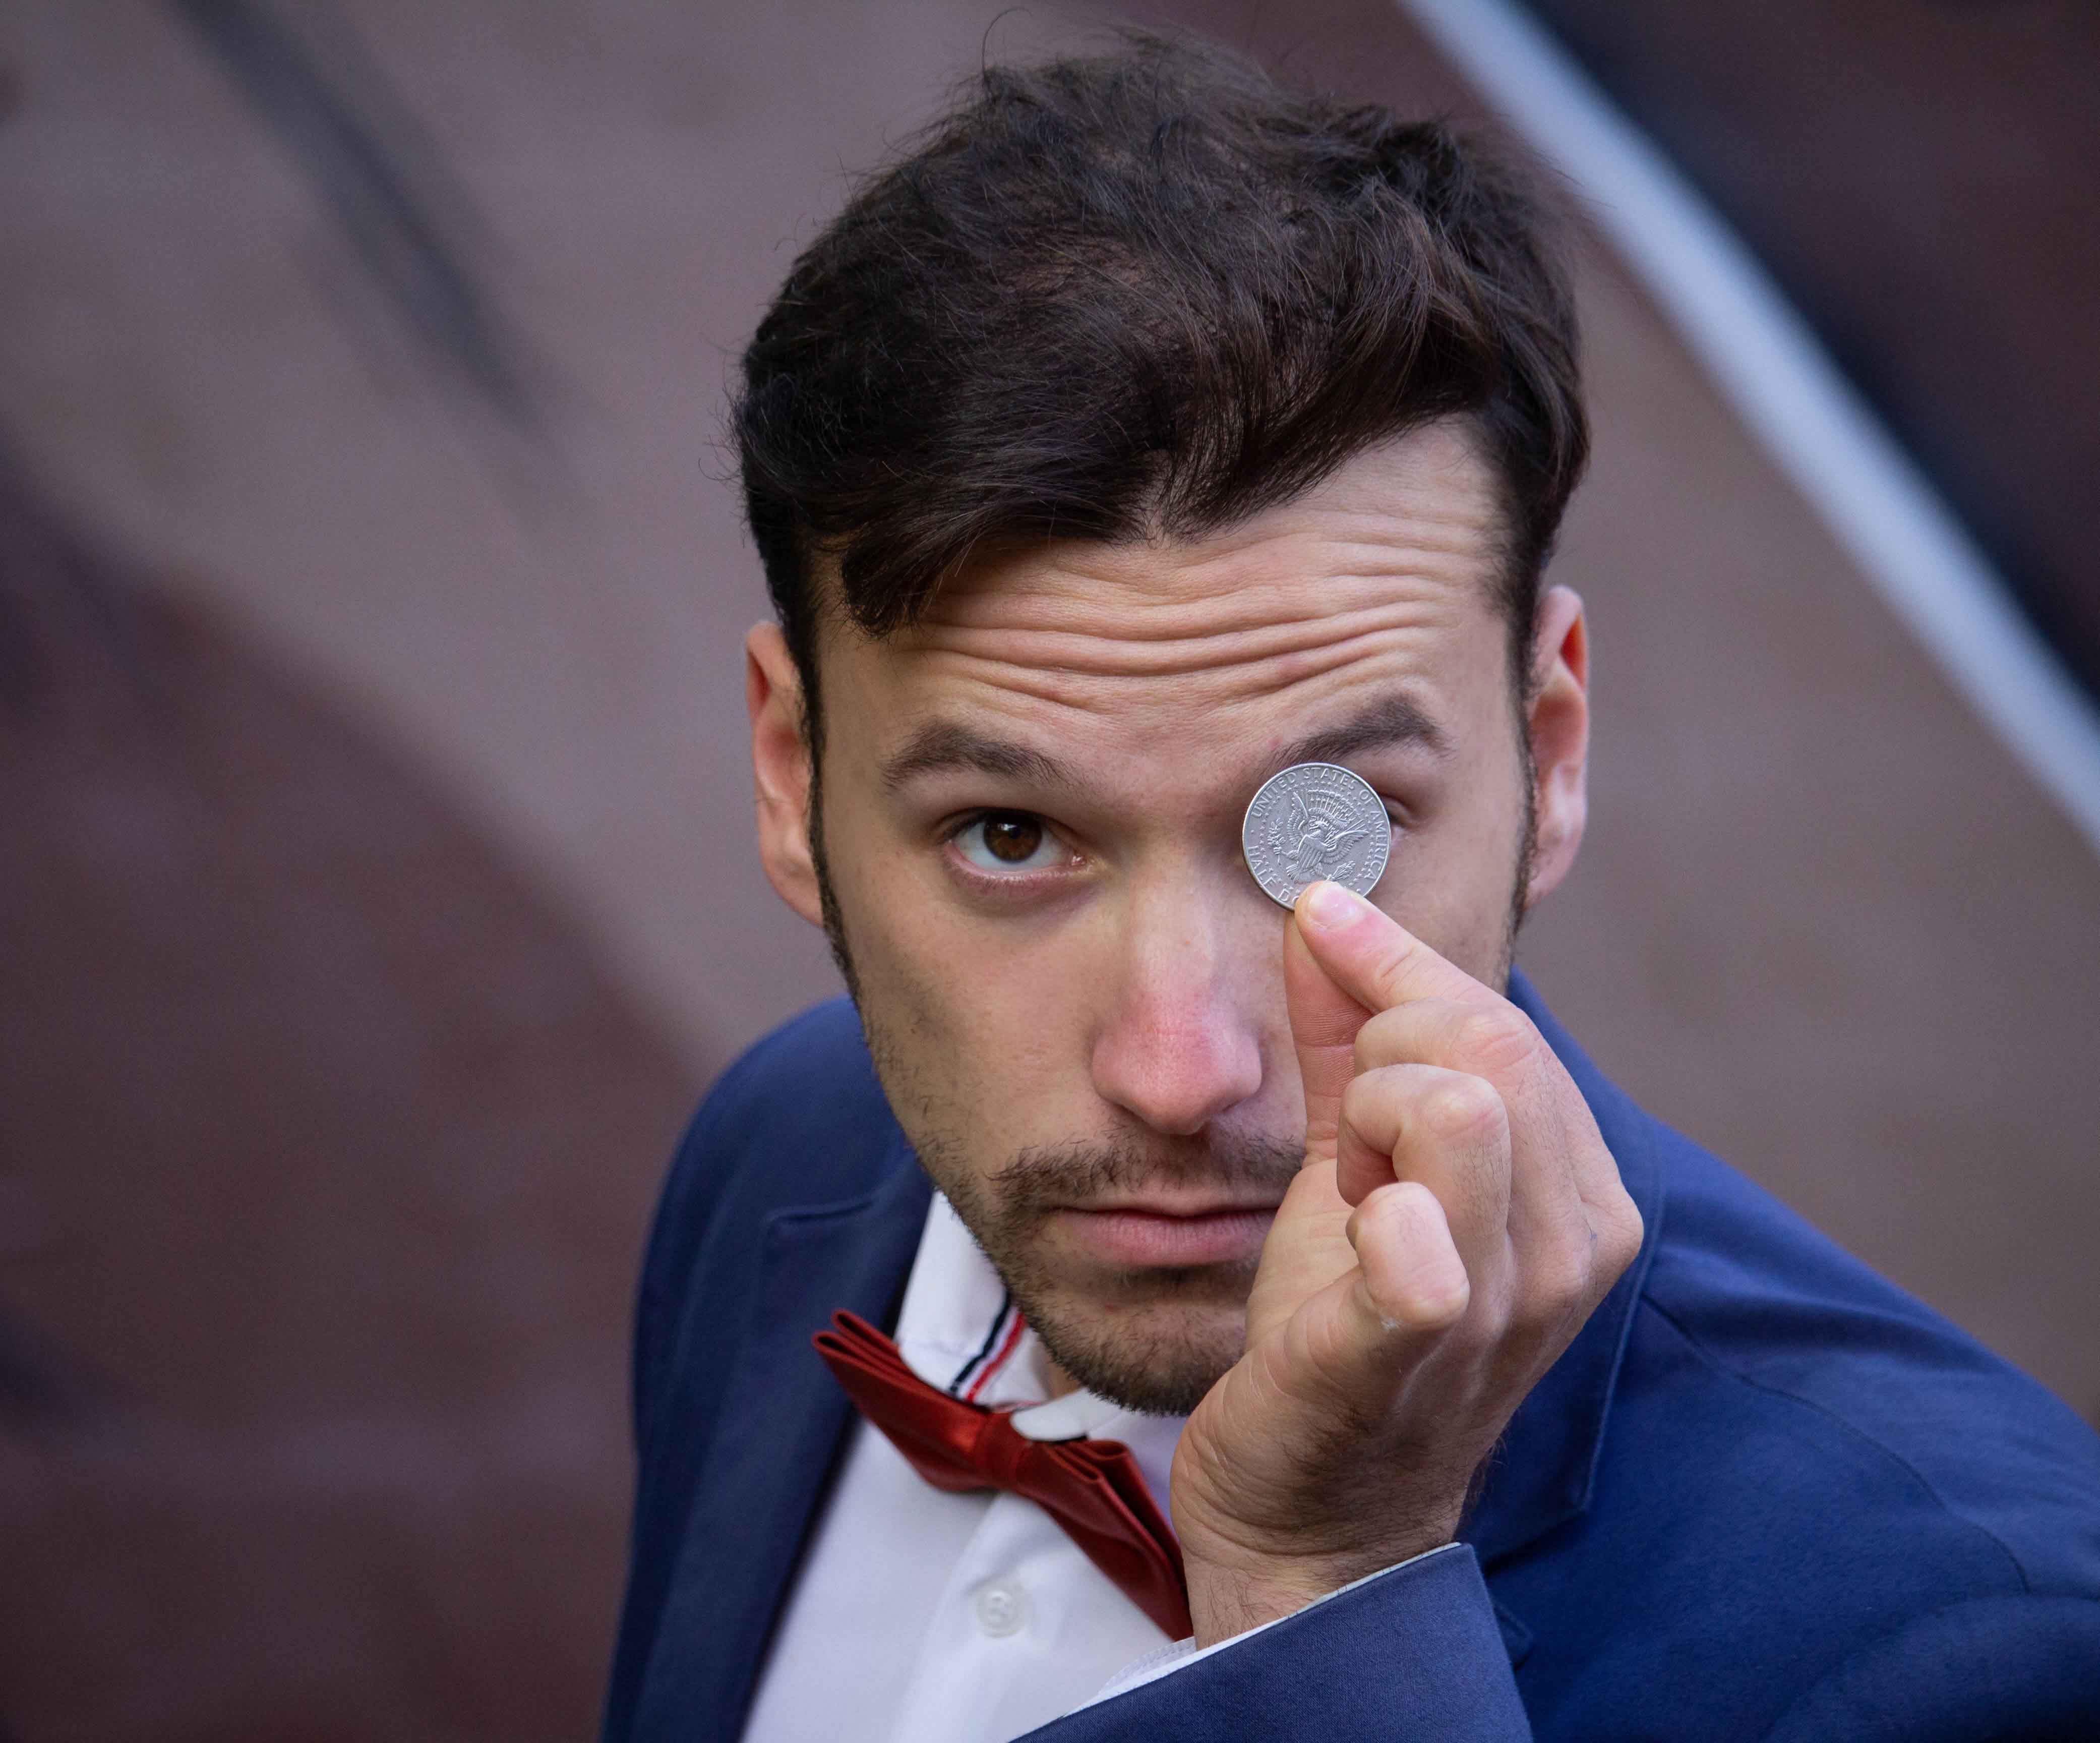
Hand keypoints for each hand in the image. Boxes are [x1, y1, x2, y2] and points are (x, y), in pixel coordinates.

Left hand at [1169, 880, 1643, 1644]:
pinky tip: (1351, 1236)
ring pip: (1460, 1105)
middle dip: (1385, 1044)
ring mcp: (1504, 1305)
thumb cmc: (1344, 1324)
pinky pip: (1416, 1248)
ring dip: (1371, 1119)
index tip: (1321, 927)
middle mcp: (1569, 1246)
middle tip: (1348, 1131)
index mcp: (1575, 1191)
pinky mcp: (1415, 1352)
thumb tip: (1324, 905)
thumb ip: (1347, 1033)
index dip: (1396, 965)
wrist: (1310, 1508)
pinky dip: (1373, 1215)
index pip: (1500, 1018)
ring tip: (1352, 1188)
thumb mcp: (1354, 1156)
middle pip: (1489, 1045)